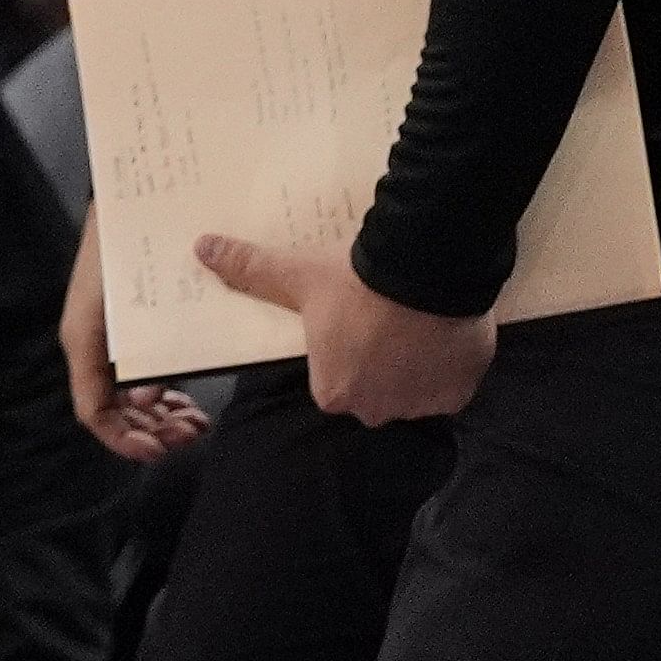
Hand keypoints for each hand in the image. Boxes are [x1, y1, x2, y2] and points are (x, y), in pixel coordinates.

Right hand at [61, 206, 210, 462]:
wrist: (127, 194)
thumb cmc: (117, 240)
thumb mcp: (113, 294)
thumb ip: (121, 343)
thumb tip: (147, 394)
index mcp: (85, 342)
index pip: (95, 412)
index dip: (125, 439)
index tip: (161, 448)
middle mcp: (96, 346)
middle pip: (118, 413)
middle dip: (152, 431)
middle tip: (191, 433)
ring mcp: (116, 337)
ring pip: (135, 398)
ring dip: (163, 418)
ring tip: (196, 422)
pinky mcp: (137, 326)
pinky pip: (150, 373)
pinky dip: (170, 394)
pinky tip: (192, 400)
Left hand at [193, 229, 495, 425]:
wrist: (427, 274)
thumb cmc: (355, 284)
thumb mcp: (298, 275)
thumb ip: (250, 269)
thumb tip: (202, 249)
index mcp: (333, 394)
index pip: (333, 379)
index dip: (343, 350)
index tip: (353, 323)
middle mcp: (375, 411)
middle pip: (373, 389)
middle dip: (378, 362)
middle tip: (384, 319)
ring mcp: (420, 406)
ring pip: (412, 388)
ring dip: (412, 365)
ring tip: (415, 322)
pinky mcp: (459, 394)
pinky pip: (450, 385)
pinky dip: (447, 365)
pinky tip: (441, 333)